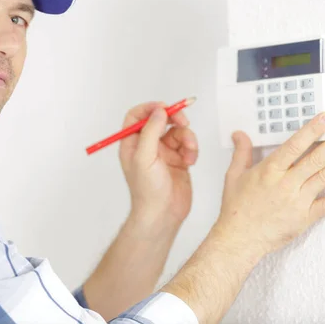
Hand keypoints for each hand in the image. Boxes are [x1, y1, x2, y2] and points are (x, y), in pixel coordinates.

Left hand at [119, 101, 198, 225]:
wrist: (163, 215)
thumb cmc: (148, 191)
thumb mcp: (144, 157)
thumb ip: (150, 131)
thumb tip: (159, 111)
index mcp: (132, 143)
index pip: (137, 116)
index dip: (150, 108)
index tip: (165, 108)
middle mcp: (147, 146)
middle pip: (161, 120)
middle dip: (174, 118)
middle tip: (183, 121)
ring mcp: (163, 153)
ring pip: (178, 132)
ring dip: (187, 138)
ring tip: (189, 152)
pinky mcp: (178, 160)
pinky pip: (188, 145)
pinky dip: (192, 149)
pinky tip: (190, 162)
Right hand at [216, 111, 324, 254]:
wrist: (239, 238)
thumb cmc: (236, 209)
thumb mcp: (234, 176)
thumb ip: (241, 153)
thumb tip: (240, 136)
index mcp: (269, 171)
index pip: (295, 145)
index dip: (312, 130)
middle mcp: (286, 184)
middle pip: (316, 158)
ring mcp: (298, 201)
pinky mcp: (305, 217)